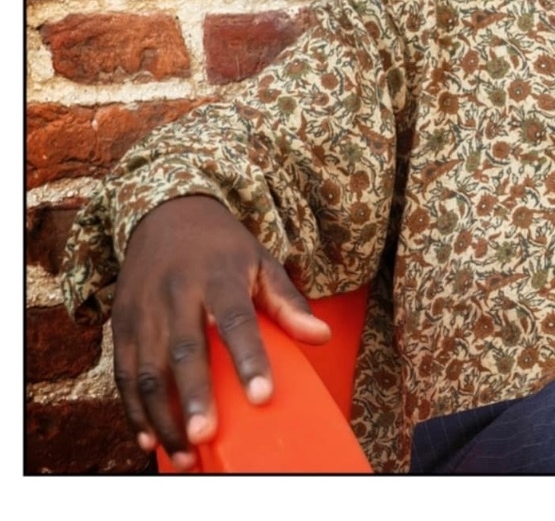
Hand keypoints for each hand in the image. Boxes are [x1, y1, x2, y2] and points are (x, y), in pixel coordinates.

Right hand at [110, 195, 330, 468]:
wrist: (166, 213)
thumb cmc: (224, 247)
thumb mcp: (261, 261)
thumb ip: (287, 302)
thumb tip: (320, 336)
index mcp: (218, 276)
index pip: (236, 320)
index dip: (249, 358)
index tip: (263, 395)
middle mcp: (176, 293)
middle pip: (183, 350)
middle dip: (194, 396)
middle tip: (207, 436)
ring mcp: (143, 310)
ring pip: (147, 370)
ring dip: (161, 416)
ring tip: (184, 453)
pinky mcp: (120, 324)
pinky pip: (122, 374)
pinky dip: (133, 409)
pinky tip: (149, 439)